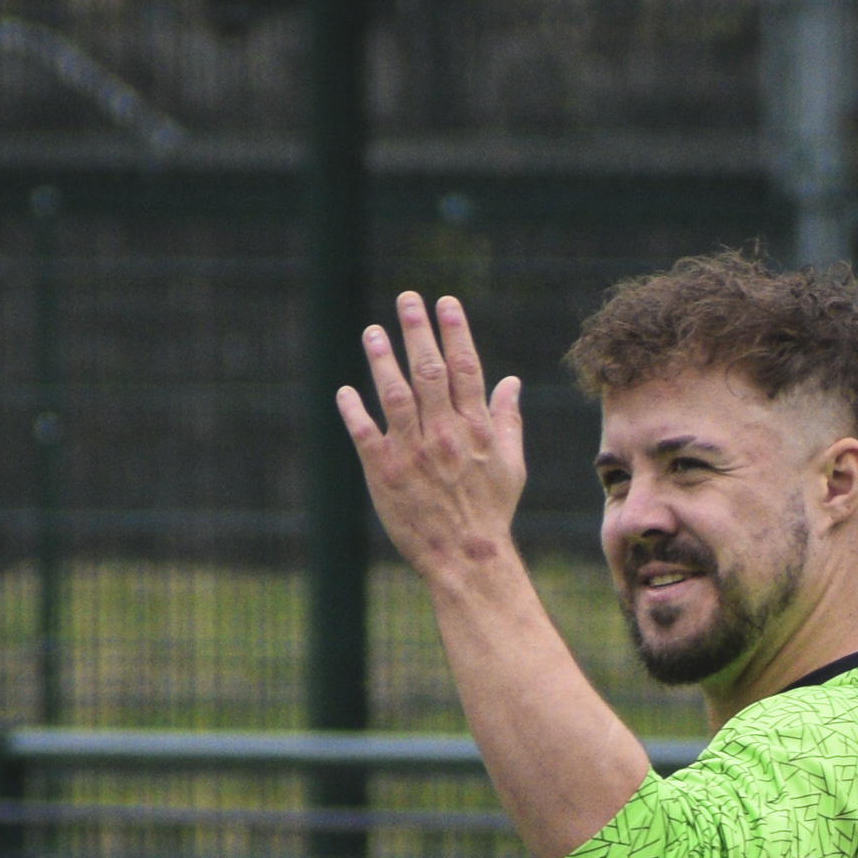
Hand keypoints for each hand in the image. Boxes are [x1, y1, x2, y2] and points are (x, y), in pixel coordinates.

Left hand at [336, 294, 525, 586]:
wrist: (466, 558)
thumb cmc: (490, 512)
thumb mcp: (511, 465)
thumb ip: (508, 420)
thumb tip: (512, 382)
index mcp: (474, 428)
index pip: (465, 368)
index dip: (454, 331)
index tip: (445, 303)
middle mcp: (443, 434)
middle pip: (429, 371)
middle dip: (417, 331)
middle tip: (407, 299)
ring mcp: (413, 453)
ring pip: (395, 395)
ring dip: (382, 360)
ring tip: (372, 332)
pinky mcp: (385, 475)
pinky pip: (365, 435)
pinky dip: (354, 412)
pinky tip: (345, 392)